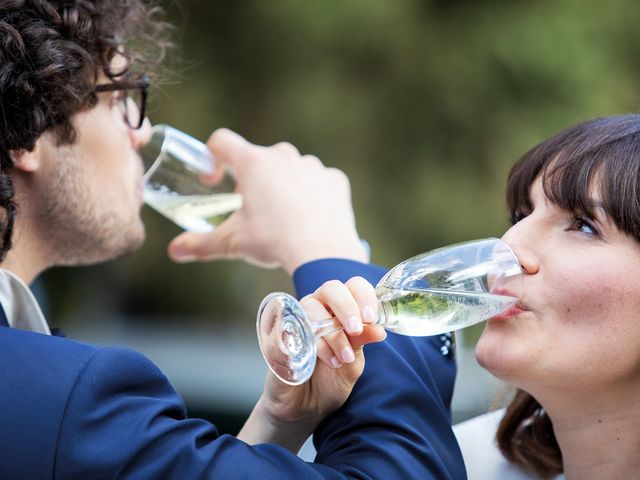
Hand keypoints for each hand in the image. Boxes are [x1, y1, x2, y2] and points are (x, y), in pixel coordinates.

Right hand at [167, 128, 367, 272]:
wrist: (323, 254)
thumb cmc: (273, 242)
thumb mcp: (233, 242)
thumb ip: (200, 244)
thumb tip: (174, 251)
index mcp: (253, 162)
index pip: (221, 141)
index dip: (212, 157)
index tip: (215, 181)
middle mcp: (283, 155)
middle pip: (258, 158)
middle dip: (251, 180)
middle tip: (251, 209)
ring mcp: (312, 165)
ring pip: (290, 169)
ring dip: (282, 184)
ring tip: (283, 216)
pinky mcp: (334, 179)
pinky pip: (318, 181)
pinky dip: (311, 194)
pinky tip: (310, 216)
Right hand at [237, 276, 385, 450]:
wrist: (304, 409)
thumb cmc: (329, 381)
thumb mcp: (352, 362)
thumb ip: (361, 342)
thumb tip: (379, 330)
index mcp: (340, 309)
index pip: (354, 286)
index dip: (364, 297)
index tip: (371, 318)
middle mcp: (318, 308)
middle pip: (332, 288)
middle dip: (346, 307)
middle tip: (355, 330)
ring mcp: (296, 319)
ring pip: (311, 307)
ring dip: (330, 333)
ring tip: (341, 359)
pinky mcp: (276, 336)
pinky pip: (288, 327)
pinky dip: (305, 342)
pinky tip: (316, 361)